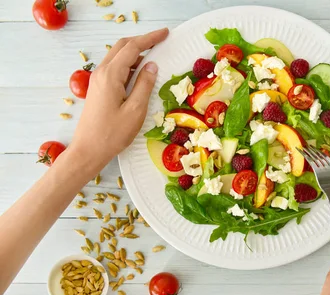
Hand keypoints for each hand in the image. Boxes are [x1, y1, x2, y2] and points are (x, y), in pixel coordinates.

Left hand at [69, 28, 168, 174]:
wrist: (88, 150)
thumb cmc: (112, 134)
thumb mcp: (135, 110)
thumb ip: (144, 85)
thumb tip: (152, 66)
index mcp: (111, 75)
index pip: (132, 48)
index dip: (150, 39)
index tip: (165, 34)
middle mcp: (101, 73)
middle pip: (122, 47)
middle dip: (142, 41)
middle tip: (160, 40)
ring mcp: (97, 80)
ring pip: (117, 57)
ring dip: (134, 52)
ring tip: (154, 54)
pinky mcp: (98, 89)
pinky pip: (114, 68)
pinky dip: (128, 64)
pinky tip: (140, 72)